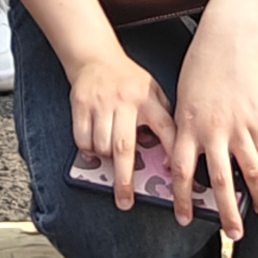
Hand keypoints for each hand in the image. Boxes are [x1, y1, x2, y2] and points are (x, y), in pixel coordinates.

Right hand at [63, 39, 176, 192]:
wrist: (94, 56)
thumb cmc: (127, 80)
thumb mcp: (152, 92)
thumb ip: (161, 118)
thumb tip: (168, 159)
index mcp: (148, 99)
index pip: (166, 129)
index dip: (172, 153)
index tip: (175, 179)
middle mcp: (125, 101)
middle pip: (125, 147)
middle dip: (125, 180)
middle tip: (125, 202)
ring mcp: (101, 102)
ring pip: (101, 146)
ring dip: (105, 159)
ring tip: (109, 157)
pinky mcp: (81, 103)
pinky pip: (82, 138)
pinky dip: (86, 149)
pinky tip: (91, 147)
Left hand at [166, 19, 257, 241]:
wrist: (226, 41)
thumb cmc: (198, 69)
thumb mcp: (181, 100)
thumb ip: (183, 132)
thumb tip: (180, 163)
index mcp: (187, 126)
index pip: (180, 171)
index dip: (181, 198)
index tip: (183, 217)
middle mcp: (212, 131)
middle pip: (218, 181)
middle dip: (226, 212)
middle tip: (232, 235)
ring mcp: (237, 126)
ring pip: (248, 171)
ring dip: (255, 196)